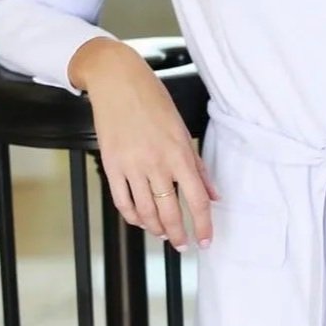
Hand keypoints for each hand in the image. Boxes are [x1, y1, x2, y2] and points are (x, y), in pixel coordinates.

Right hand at [68, 37, 220, 249]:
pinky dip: (132, 217)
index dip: (203, 225)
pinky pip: (122, 202)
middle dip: (179, 234)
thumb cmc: (152, 100)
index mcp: (179, 153)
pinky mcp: (111, 165)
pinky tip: (140, 220)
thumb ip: (198, 166)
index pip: (197, 199)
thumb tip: (214, 194)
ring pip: (145, 212)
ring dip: (156, 229)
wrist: (117, 81)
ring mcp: (131, 166)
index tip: (205, 240)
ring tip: (163, 234)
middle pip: (171, 211)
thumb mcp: (182, 129)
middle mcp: (156, 162)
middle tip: (183, 244)